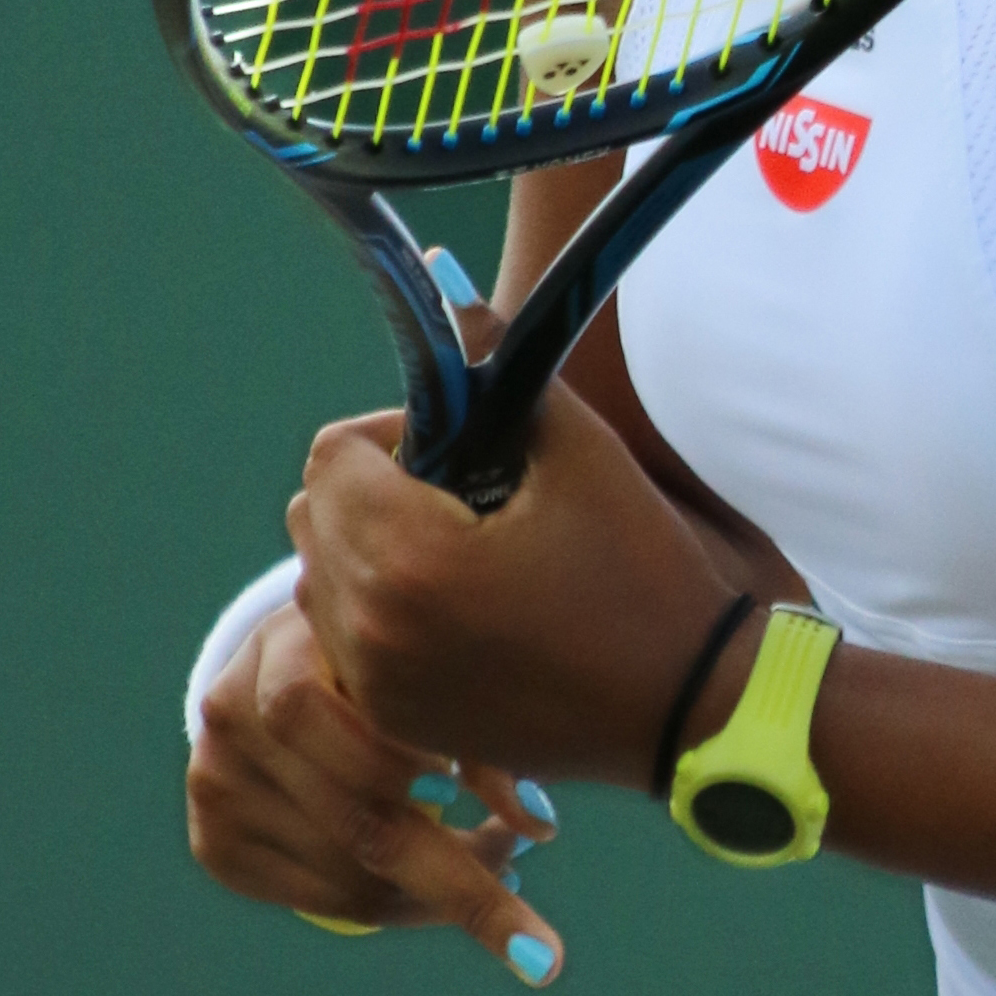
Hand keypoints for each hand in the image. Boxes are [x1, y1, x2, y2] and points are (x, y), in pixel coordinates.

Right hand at [186, 596, 565, 983]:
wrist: (286, 665)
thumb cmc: (382, 651)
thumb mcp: (421, 653)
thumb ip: (475, 720)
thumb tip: (537, 821)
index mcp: (293, 633)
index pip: (371, 706)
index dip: (443, 761)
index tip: (514, 809)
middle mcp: (235, 702)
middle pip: (355, 806)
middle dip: (451, 856)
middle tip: (515, 868)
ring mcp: (213, 775)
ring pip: (341, 863)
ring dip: (426, 885)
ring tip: (491, 863)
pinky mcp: (212, 838)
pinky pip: (309, 896)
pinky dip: (380, 901)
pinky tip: (426, 885)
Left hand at [286, 287, 802, 790]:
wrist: (682, 703)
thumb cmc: (639, 565)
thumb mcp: (577, 447)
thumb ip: (498, 361)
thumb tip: (441, 272)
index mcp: (408, 558)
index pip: (331, 456)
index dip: (392, 432)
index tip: (461, 446)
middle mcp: (370, 629)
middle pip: (314, 514)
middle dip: (373, 486)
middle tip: (462, 490)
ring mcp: (377, 687)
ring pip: (320, 578)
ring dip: (369, 547)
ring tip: (461, 549)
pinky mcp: (395, 723)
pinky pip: (342, 641)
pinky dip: (376, 608)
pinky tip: (457, 605)